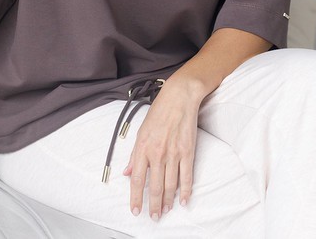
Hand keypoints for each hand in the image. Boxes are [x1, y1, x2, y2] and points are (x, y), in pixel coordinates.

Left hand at [123, 79, 200, 219]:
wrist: (179, 98)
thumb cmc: (159, 112)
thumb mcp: (141, 131)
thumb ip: (134, 155)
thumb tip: (127, 173)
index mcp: (143, 147)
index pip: (137, 179)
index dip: (136, 197)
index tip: (136, 210)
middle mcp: (157, 153)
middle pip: (154, 186)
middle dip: (153, 205)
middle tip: (153, 217)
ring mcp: (174, 153)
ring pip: (170, 185)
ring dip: (167, 201)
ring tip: (165, 211)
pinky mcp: (188, 152)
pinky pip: (186, 177)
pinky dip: (185, 191)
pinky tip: (183, 201)